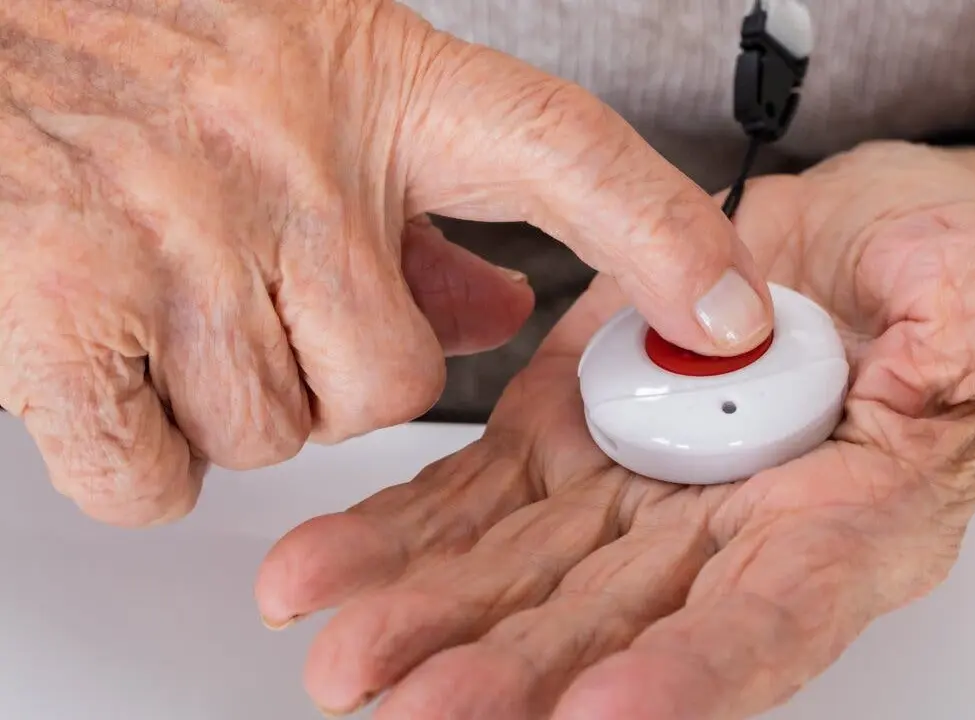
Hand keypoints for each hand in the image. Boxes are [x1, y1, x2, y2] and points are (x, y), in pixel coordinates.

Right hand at [0, 0, 770, 526]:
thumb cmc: (135, 47)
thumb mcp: (311, 84)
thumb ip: (424, 205)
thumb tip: (503, 310)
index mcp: (375, 85)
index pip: (565, 153)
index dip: (663, 236)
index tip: (731, 311)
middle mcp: (289, 154)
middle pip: (398, 382)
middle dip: (336, 378)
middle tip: (259, 301)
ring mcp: (181, 233)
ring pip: (281, 435)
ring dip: (229, 403)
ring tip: (163, 297)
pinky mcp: (66, 312)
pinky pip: (161, 475)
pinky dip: (137, 449)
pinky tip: (106, 356)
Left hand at [255, 142, 974, 718]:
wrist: (840, 242)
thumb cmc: (929, 270)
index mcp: (845, 519)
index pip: (775, 618)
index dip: (698, 669)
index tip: (609, 709)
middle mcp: (730, 535)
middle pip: (619, 627)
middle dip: (514, 673)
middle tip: (412, 705)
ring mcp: (639, 496)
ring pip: (525, 579)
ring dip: (433, 620)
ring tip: (341, 654)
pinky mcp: (568, 444)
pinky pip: (477, 505)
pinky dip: (402, 540)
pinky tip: (323, 574)